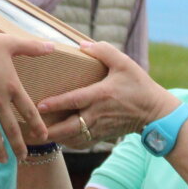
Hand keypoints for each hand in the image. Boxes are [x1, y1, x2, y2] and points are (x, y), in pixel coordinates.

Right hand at [0, 24, 50, 162]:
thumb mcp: (10, 42)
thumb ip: (32, 47)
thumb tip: (54, 46)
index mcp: (11, 86)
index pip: (29, 110)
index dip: (37, 125)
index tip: (44, 137)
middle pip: (12, 128)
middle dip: (19, 145)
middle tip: (24, 158)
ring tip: (4, 162)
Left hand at [37, 40, 176, 143]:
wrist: (156, 112)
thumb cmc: (139, 85)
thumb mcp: (124, 63)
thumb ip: (104, 51)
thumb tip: (82, 44)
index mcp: (101, 95)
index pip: (74, 100)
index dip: (56, 104)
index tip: (39, 106)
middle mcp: (98, 114)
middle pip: (69, 127)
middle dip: (50, 131)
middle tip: (31, 130)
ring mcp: (100, 127)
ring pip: (73, 138)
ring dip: (56, 139)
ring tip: (38, 136)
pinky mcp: (103, 136)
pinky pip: (82, 143)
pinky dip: (68, 144)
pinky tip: (58, 140)